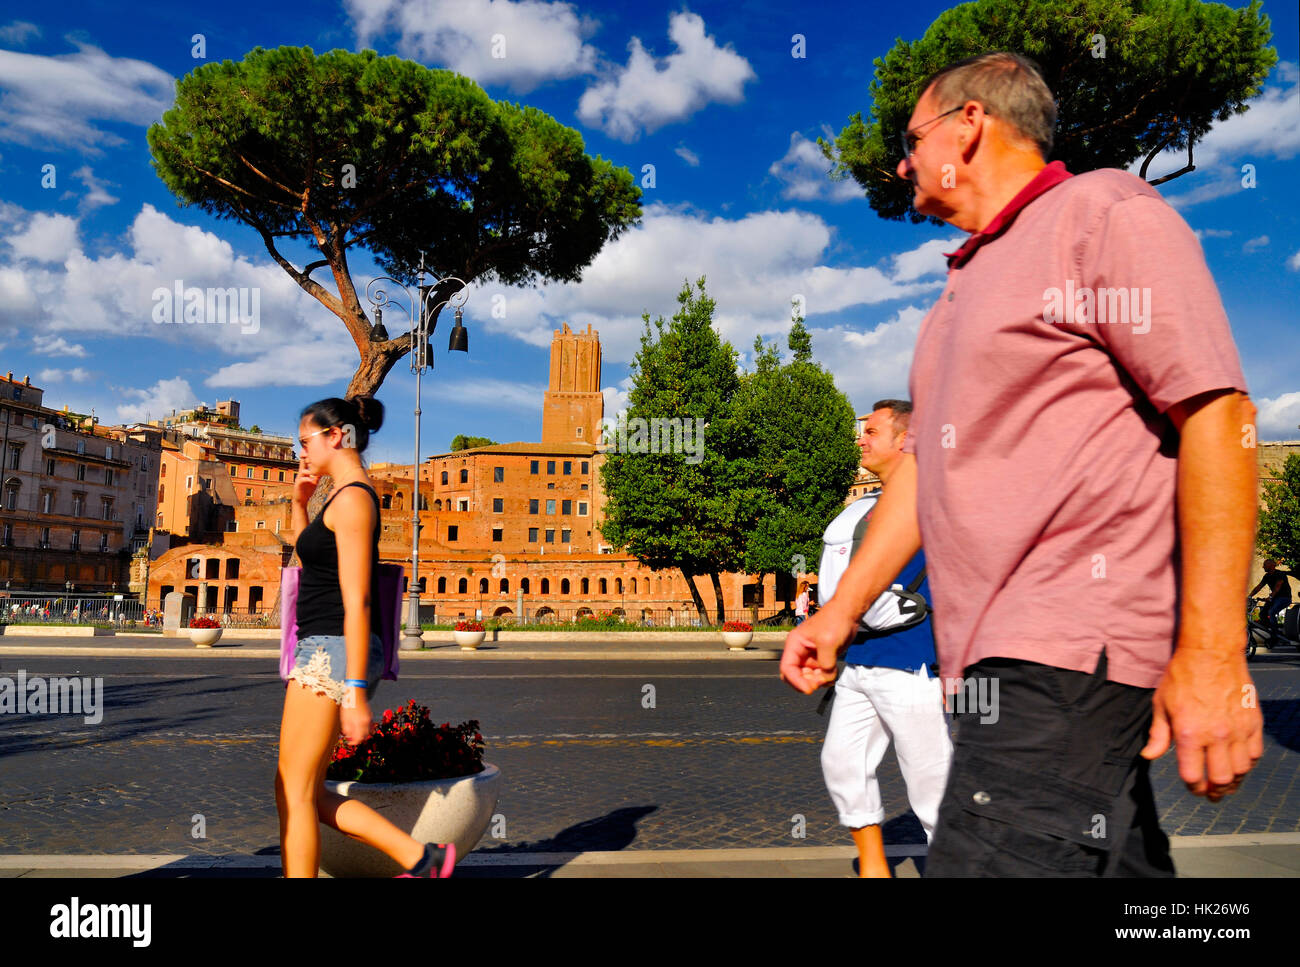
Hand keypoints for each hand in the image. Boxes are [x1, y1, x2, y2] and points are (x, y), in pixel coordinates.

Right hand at [293, 454, 318, 505]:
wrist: (301, 501)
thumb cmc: (307, 491)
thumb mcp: (314, 482)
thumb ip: (317, 476)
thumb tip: (324, 471)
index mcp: (304, 473)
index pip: (305, 463)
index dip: (308, 457)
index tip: (311, 450)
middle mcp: (300, 475)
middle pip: (302, 464)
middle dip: (304, 458)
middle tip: (307, 451)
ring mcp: (299, 479)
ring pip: (302, 471)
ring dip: (306, 468)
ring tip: (310, 463)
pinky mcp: (298, 485)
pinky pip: (302, 480)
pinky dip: (307, 479)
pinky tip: (311, 479)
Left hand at [339, 693, 371, 745]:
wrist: (355, 694)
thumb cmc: (348, 705)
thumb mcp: (344, 719)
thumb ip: (347, 730)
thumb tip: (349, 737)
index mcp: (360, 723)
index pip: (359, 738)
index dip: (354, 742)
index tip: (350, 743)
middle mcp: (367, 722)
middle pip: (365, 736)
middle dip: (358, 739)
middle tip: (351, 738)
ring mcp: (369, 718)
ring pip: (368, 731)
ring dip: (362, 734)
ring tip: (354, 733)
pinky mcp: (370, 715)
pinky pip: (370, 726)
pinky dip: (365, 729)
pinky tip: (359, 727)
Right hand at [779, 603, 856, 694]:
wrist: (848, 613)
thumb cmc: (835, 620)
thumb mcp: (828, 642)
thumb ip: (825, 663)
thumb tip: (825, 678)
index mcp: (795, 644)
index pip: (787, 668)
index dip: (795, 681)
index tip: (809, 689)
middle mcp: (800, 651)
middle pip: (795, 676)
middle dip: (806, 682)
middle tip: (820, 682)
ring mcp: (810, 656)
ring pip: (807, 678)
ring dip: (818, 681)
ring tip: (829, 674)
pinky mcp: (821, 659)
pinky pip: (818, 675)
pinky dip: (825, 678)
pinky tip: (832, 673)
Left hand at [1141, 645, 1262, 800]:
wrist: (1210, 653)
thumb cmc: (1182, 676)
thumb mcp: (1160, 704)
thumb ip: (1158, 735)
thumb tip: (1148, 756)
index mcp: (1189, 733)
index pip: (1193, 775)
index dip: (1193, 787)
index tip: (1193, 788)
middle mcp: (1216, 735)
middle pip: (1221, 779)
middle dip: (1215, 791)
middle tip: (1212, 794)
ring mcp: (1237, 729)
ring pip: (1241, 770)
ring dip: (1233, 781)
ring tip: (1226, 782)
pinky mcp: (1253, 722)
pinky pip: (1254, 753)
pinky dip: (1247, 763)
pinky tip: (1238, 763)